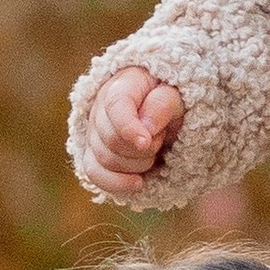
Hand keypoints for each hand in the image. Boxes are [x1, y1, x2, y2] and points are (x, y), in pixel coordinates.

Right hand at [84, 66, 184, 198]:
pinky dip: (116, 183)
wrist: (162, 112)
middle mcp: (100, 107)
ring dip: (136, 165)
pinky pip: (94, 173)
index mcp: (121, 85)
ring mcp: (93, 132)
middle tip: (161, 141)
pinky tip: (138, 184)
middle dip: (142, 149)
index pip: (115, 105)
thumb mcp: (176, 97)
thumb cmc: (169, 101)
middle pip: (110, 139)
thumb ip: (163, 105)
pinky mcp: (93, 154)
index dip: (128, 128)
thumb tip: (146, 128)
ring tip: (154, 153)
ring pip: (105, 160)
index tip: (146, 143)